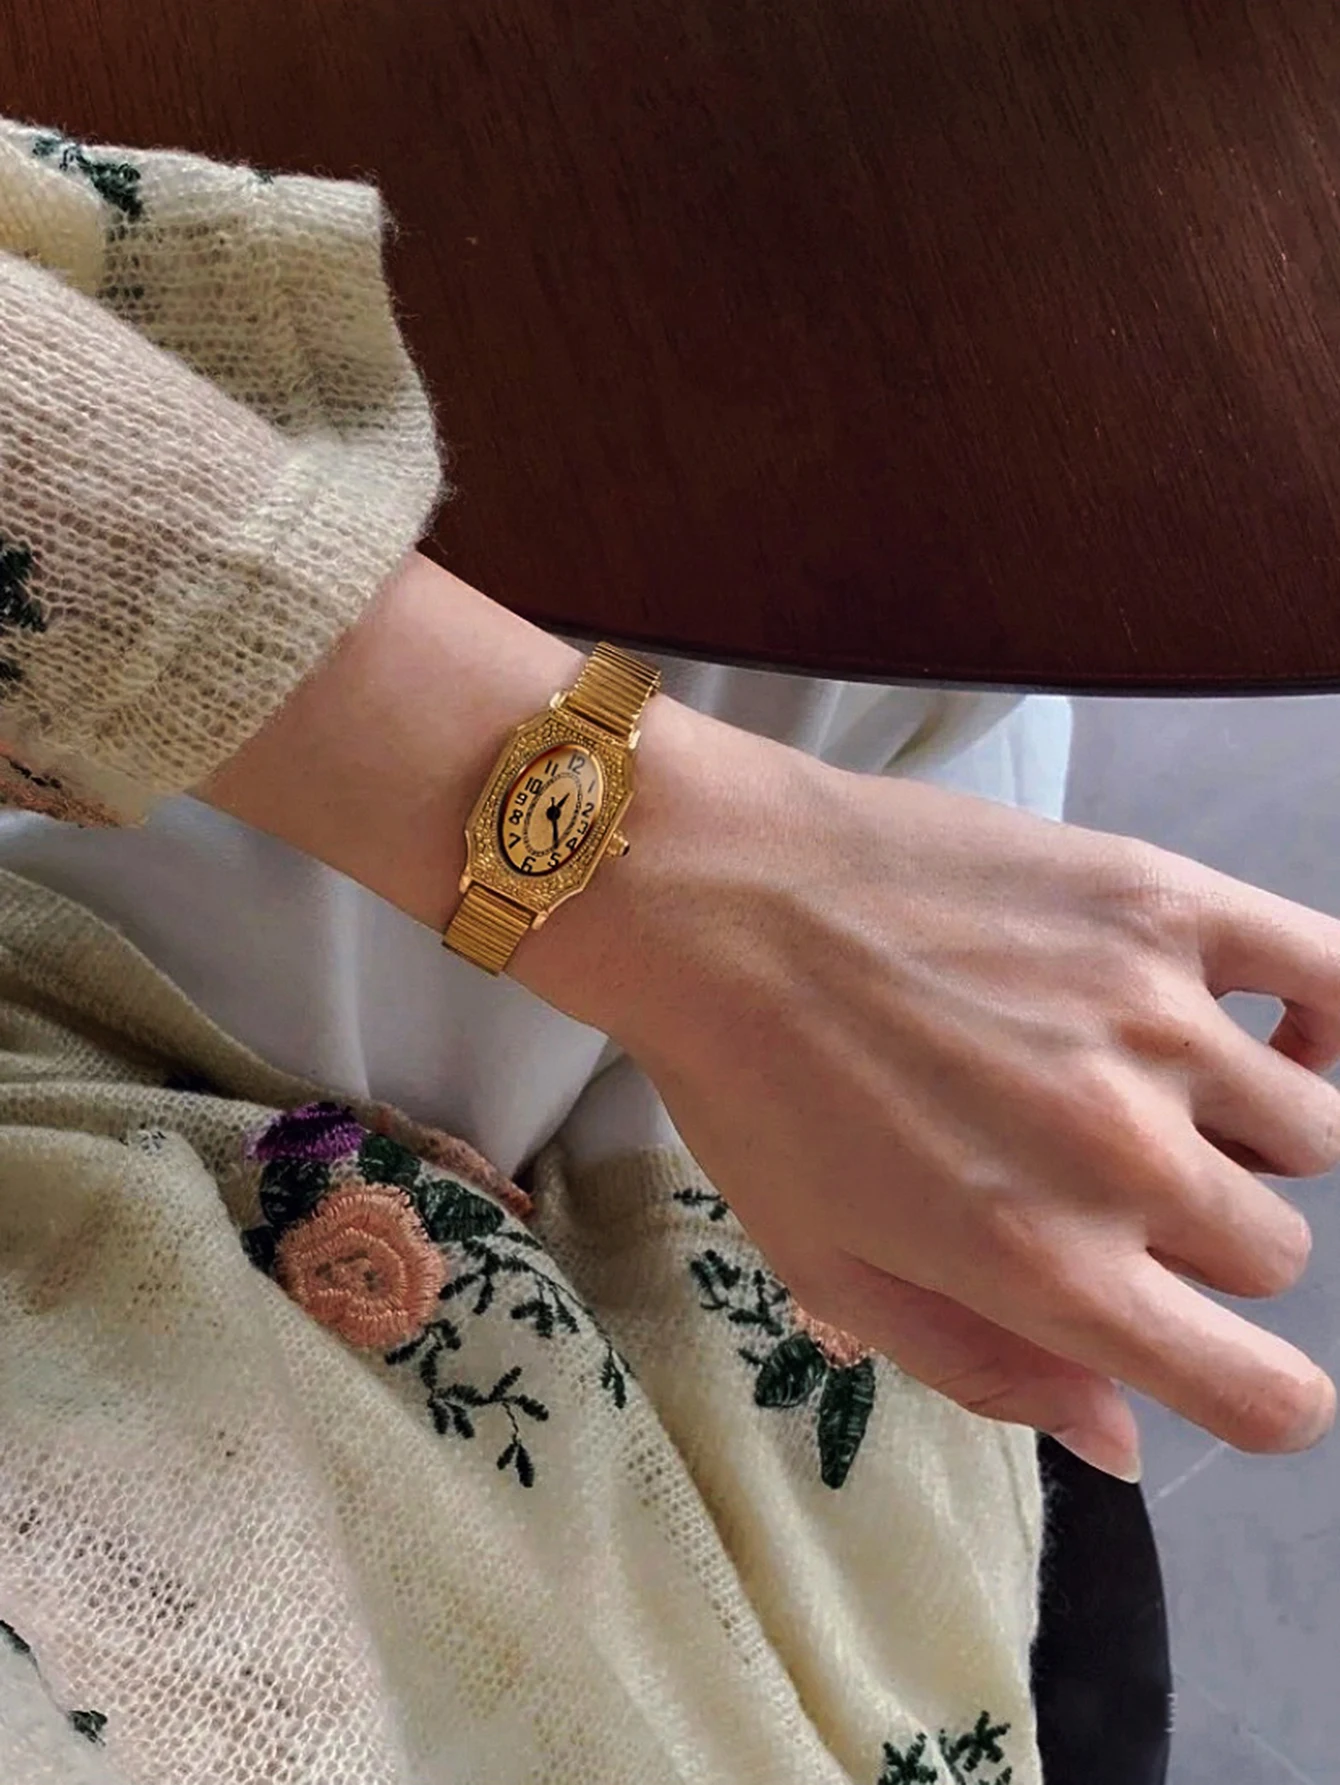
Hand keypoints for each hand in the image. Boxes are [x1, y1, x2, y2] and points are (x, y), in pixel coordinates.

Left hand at [520, 698, 1338, 1480]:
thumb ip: (987, 1372)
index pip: (1260, 1393)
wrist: (715, 897)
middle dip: (1199, 1239)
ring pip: (1305, 1126)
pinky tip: (1253, 1025)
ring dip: (1239, 1129)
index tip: (1232, 1366)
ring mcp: (1151, 1019)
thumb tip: (1122, 1439)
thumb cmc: (752, 1087)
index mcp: (1041, 1265)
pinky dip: (1319, 1012)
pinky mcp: (1156, 902)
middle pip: (1269, 1249)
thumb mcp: (832, 1269)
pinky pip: (1326, 970)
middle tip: (1098, 1176)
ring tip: (1141, 1086)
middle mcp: (1119, 1153)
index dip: (1261, 1397)